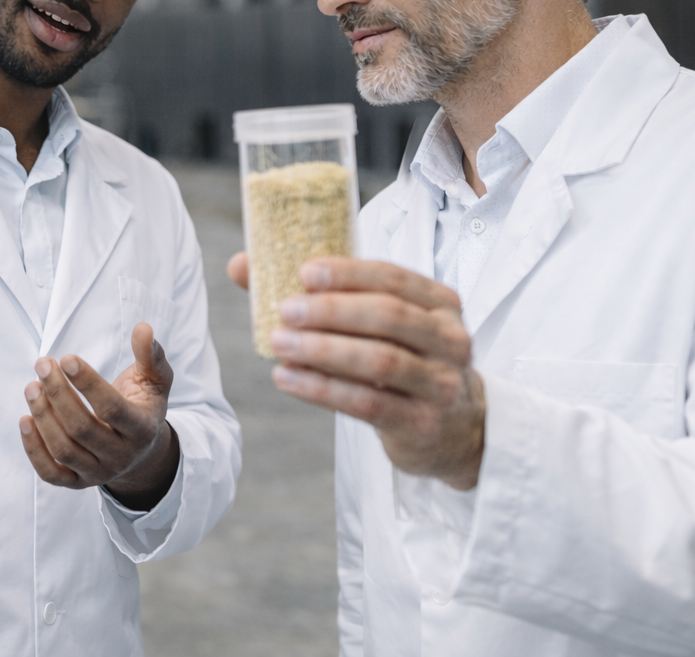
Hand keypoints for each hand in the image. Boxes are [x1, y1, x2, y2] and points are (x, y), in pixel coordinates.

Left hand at [19, 323, 179, 509]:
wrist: (142, 451)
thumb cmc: (143, 407)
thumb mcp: (155, 381)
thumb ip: (150, 355)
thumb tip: (143, 329)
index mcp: (142, 429)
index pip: (112, 408)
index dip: (87, 383)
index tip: (66, 358)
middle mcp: (121, 455)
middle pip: (82, 428)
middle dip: (58, 394)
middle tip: (42, 364)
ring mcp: (98, 472)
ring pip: (64, 450)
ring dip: (43, 417)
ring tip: (31, 386)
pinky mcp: (78, 482)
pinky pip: (50, 473)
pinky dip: (33, 450)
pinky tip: (24, 420)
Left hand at [229, 252, 483, 489]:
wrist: (453, 429)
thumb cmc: (404, 360)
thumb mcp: (380, 324)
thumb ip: (323, 293)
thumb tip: (241, 265)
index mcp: (439, 303)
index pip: (393, 277)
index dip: (348, 273)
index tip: (304, 272)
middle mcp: (449, 339)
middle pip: (388, 316)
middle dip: (333, 311)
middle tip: (285, 311)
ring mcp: (440, 384)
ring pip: (380, 361)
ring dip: (324, 350)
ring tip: (280, 344)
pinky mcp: (421, 423)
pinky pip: (368, 403)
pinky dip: (323, 389)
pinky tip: (287, 378)